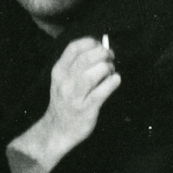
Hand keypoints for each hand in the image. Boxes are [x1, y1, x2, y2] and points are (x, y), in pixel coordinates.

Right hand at [41, 36, 119, 150]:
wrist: (57, 129)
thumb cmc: (65, 101)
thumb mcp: (62, 80)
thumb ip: (76, 65)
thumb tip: (101, 48)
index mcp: (59, 72)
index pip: (74, 48)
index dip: (91, 42)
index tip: (100, 45)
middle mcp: (65, 82)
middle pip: (86, 59)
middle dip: (103, 54)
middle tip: (110, 58)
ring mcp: (74, 97)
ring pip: (94, 74)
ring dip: (108, 69)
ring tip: (111, 72)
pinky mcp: (86, 109)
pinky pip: (102, 92)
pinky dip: (112, 83)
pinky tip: (115, 81)